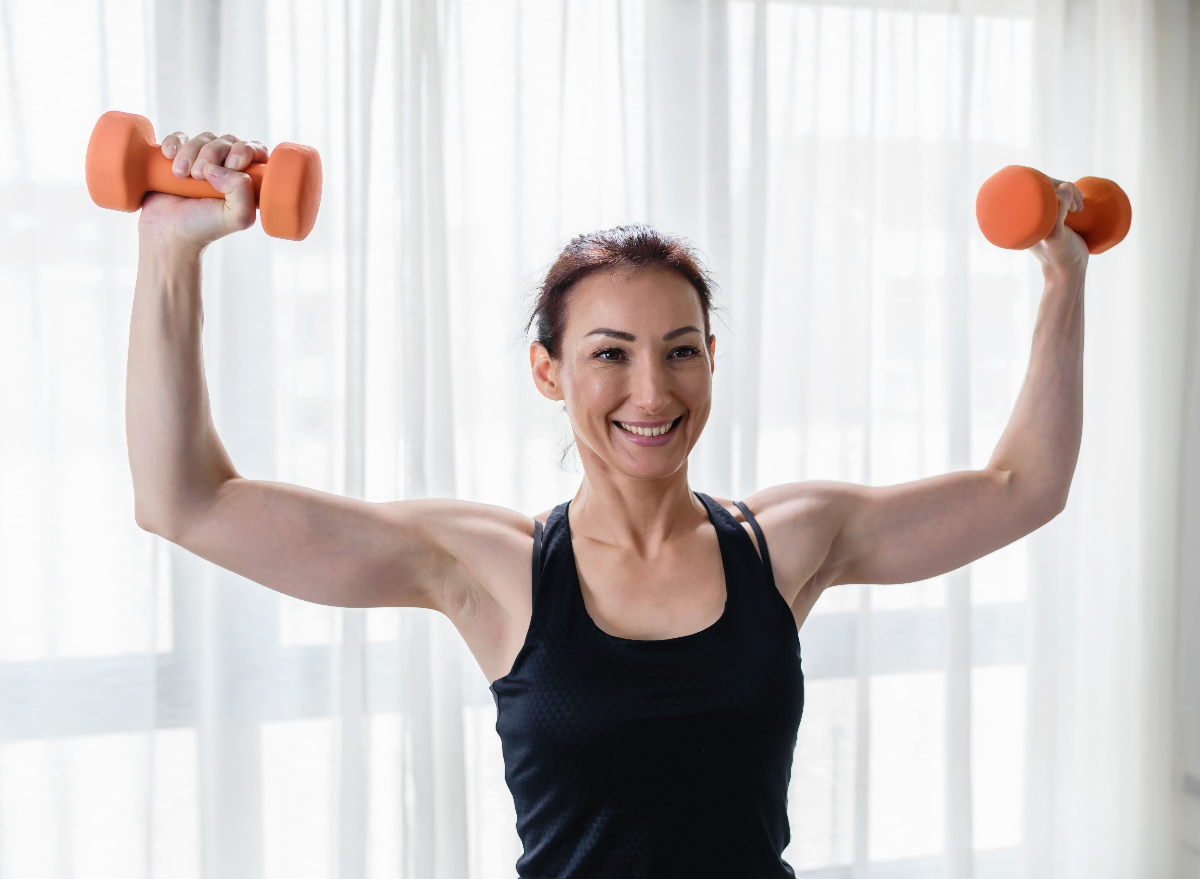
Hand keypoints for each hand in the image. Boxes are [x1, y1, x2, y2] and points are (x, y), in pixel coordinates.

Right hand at [137, 131, 268, 253]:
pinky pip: (179, 137)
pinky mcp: (178, 157)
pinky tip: (169, 157)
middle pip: (228, 140)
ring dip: (190, 152)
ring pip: (204, 138)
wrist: (168, 232)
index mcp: (246, 179)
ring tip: (181, 175)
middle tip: (199, 176)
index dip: (246, 150)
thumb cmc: (205, 228)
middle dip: (213, 153)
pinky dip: (174, 143)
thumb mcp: (237, 218)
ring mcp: (202, 160)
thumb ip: (243, 193)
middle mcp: (227, 167)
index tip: (232, 164)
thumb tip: (220, 167)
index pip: (256, 150)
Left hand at [1029, 179, 1087, 278]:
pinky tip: (1080, 207)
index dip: (1049, 181)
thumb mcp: (1057, 235)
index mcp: (1021, 217)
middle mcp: (1029, 215)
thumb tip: (1065, 186)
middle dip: (1065, 188)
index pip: (1030, 185)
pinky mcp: (1055, 219)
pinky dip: (1073, 198)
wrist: (1068, 272)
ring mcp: (1043, 216)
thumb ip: (1059, 212)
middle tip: (1076, 204)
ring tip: (1079, 208)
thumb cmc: (1059, 256)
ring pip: (1055, 191)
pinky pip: (1062, 200)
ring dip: (1071, 193)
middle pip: (1044, 186)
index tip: (1066, 191)